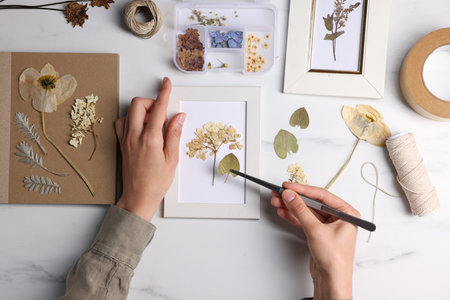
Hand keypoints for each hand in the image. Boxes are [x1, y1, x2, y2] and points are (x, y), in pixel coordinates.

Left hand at [115, 77, 185, 220]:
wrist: (137, 198)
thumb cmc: (156, 182)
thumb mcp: (172, 159)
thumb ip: (174, 134)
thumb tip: (179, 117)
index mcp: (150, 139)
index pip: (157, 109)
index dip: (164, 93)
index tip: (167, 83)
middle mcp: (134, 136)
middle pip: (138, 104)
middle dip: (152, 103)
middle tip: (163, 116)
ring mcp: (125, 139)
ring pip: (129, 112)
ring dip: (142, 112)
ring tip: (154, 125)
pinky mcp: (121, 144)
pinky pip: (122, 123)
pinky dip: (132, 120)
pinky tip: (142, 129)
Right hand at [271, 182, 358, 299]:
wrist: (331, 280)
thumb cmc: (335, 260)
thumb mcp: (316, 230)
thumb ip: (301, 211)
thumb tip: (291, 196)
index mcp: (347, 213)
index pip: (322, 195)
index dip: (303, 190)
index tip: (289, 186)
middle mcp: (338, 217)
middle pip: (312, 202)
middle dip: (295, 198)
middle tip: (281, 193)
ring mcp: (327, 225)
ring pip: (306, 211)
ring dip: (291, 207)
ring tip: (278, 201)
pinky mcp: (318, 233)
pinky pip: (304, 220)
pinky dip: (293, 216)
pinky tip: (283, 211)